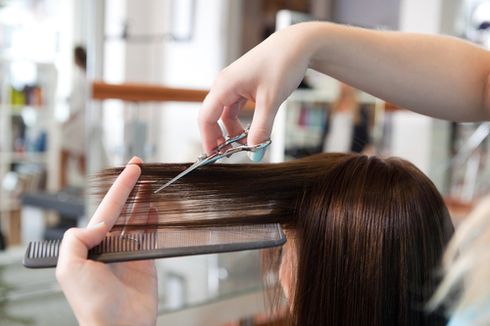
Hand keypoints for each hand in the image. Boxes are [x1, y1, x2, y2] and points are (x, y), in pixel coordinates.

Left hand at [56, 157, 157, 325]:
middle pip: (122, 209)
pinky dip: (154, 220)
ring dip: (143, 200)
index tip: (131, 169)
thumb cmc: (93, 306)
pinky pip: (151, 234)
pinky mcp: (146, 261)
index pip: (107, 209)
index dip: (120, 187)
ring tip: (151, 183)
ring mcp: (129, 252)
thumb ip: (77, 239)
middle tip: (139, 167)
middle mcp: (110, 245)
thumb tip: (99, 223)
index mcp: (91, 245)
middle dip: (130, 188)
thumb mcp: (69, 269)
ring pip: (137, 218)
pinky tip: (155, 208)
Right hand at [198, 24, 315, 155]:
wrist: (297, 45)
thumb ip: (261, 129)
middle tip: (231, 156)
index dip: (208, 139)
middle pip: (213, 117)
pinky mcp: (244, 86)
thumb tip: (255, 154)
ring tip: (246, 146)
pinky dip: (241, 122)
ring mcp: (234, 85)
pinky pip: (235, 109)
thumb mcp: (271, 101)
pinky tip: (251, 132)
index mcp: (224, 85)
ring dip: (232, 131)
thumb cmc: (282, 65)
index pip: (206, 117)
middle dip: (219, 137)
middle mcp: (224, 84)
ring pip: (225, 114)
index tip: (214, 157)